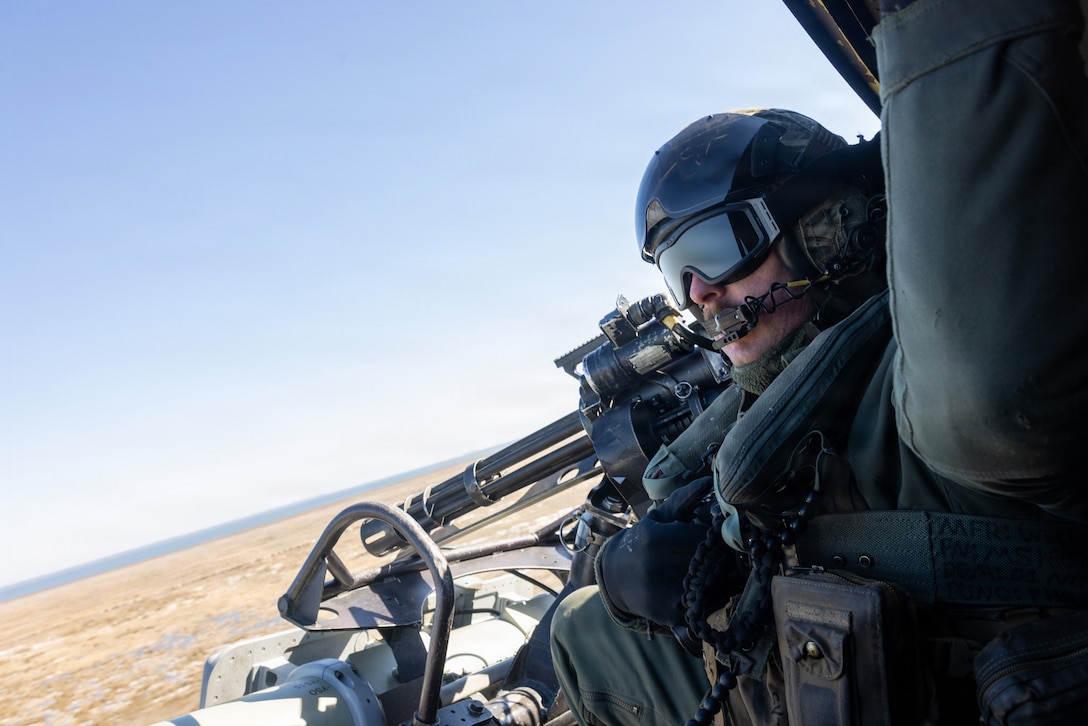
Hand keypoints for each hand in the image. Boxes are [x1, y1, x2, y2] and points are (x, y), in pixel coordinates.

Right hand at [596, 478, 712, 628]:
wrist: (614, 577)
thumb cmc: (642, 544)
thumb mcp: (657, 519)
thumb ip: (683, 500)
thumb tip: (706, 482)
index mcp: (655, 539)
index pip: (704, 537)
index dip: (715, 538)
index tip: (717, 538)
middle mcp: (656, 567)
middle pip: (709, 561)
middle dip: (720, 558)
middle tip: (720, 556)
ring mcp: (662, 594)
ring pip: (711, 585)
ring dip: (719, 579)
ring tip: (712, 572)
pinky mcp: (668, 614)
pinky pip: (704, 605)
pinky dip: (710, 599)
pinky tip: (703, 590)